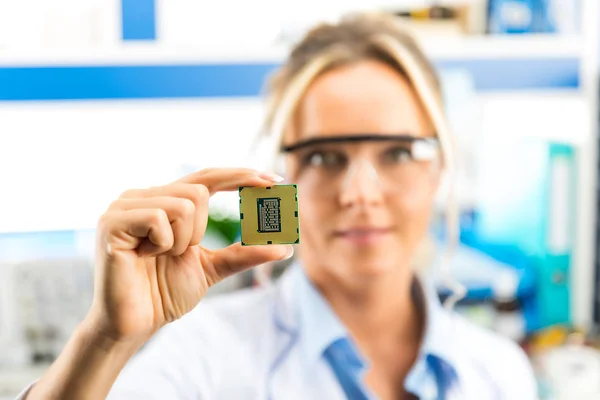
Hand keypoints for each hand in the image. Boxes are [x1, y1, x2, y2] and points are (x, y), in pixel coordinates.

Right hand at [87, 168, 292, 343]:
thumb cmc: (165, 293)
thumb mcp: (213, 268)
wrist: (134, 325)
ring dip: (184, 239)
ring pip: (185, 202)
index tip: (276, 180)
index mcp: (165, 201)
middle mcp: (144, 195)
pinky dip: (164, 243)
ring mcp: (125, 205)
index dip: (241, 175)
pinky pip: (159, 217)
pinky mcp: (112, 221)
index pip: (208, 177)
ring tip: (160, 257)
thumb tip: (286, 247)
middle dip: (202, 229)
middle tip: (182, 253)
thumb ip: (244, 253)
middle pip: (200, 189)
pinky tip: (145, 256)